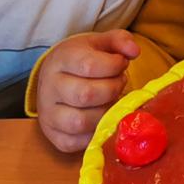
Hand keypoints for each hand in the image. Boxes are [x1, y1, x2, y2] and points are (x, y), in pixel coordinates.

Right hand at [33, 28, 137, 153]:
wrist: (55, 77)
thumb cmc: (82, 59)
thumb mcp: (100, 43)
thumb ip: (120, 41)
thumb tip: (134, 51)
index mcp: (60, 60)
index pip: (89, 66)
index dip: (114, 66)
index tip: (121, 64)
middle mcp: (49, 87)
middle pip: (86, 95)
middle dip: (113, 89)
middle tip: (118, 82)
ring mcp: (48, 114)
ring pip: (81, 122)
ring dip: (106, 112)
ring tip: (110, 100)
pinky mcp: (54, 136)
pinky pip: (78, 142)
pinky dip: (96, 133)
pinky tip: (102, 117)